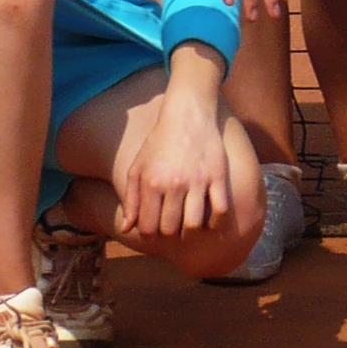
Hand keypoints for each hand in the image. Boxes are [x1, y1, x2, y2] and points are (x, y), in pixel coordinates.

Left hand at [119, 60, 232, 238]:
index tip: (155, 228)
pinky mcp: (217, 176)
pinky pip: (220, 210)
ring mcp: (198, 181)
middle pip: (170, 229)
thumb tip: (126, 228)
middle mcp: (174, 184)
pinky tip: (211, 221)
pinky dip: (216, 222)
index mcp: (152, 183)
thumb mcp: (138, 167)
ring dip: (190, 232)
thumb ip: (131, 199)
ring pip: (193, 225)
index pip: (148, 227)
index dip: (150, 233)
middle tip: (172, 225)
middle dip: (169, 233)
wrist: (188, 113)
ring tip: (188, 225)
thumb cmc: (159, 142)